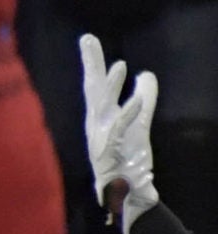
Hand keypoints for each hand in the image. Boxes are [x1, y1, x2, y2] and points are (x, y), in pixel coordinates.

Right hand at [81, 33, 159, 232]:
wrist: (124, 194)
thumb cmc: (128, 159)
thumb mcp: (139, 123)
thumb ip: (144, 97)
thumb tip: (147, 74)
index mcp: (100, 117)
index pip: (94, 84)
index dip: (93, 61)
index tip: (87, 39)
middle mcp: (96, 124)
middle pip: (92, 89)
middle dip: (90, 64)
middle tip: (87, 40)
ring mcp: (101, 138)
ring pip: (104, 108)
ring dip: (110, 87)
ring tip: (119, 66)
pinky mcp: (112, 151)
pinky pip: (121, 128)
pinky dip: (129, 112)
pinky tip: (138, 98)